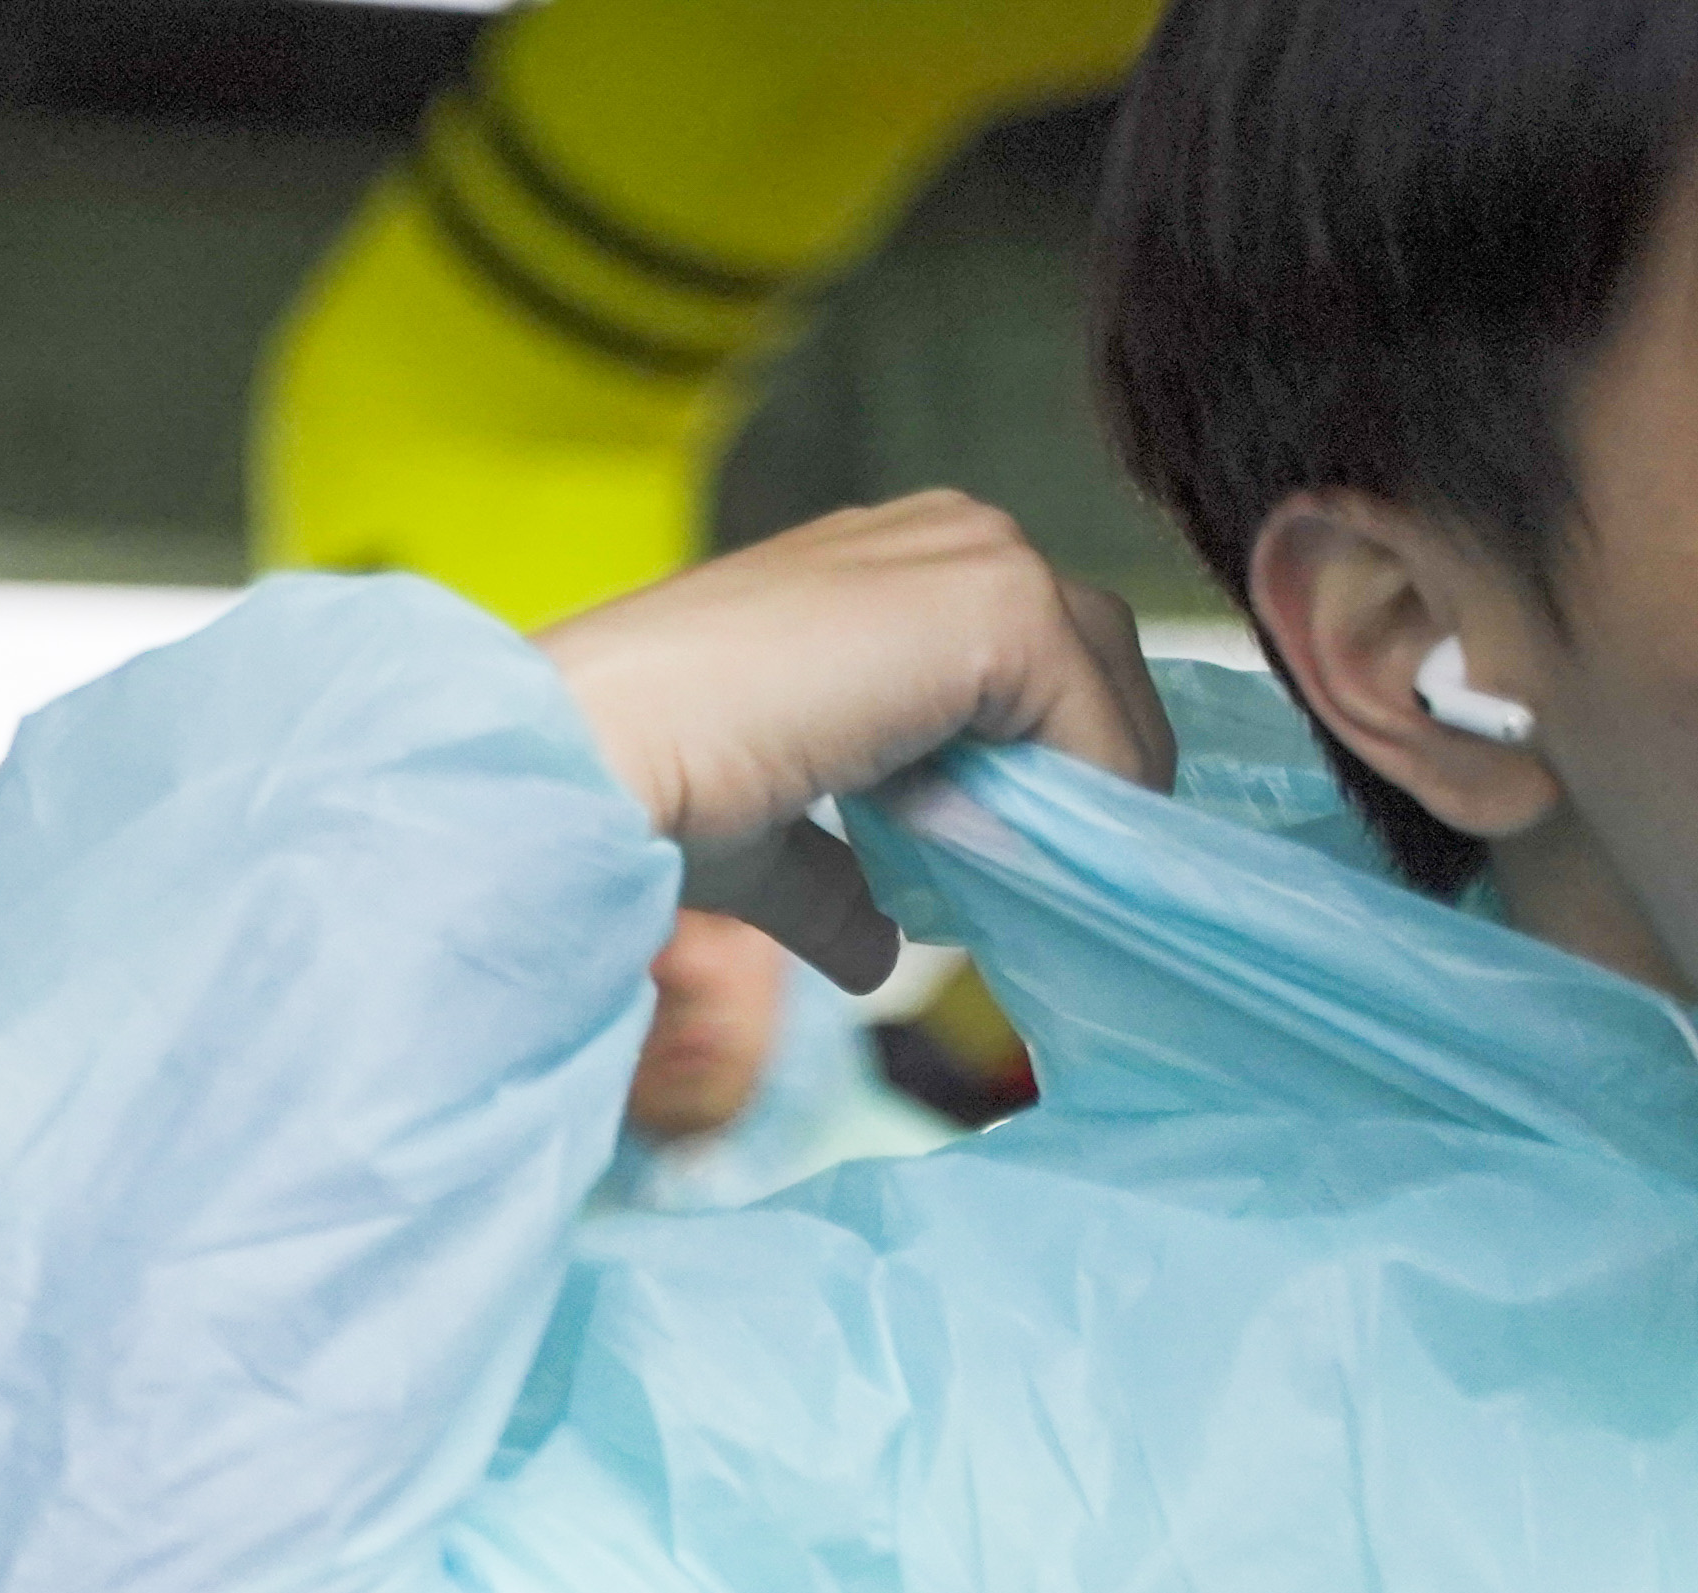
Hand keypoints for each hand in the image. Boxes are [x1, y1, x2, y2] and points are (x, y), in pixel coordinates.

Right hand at [538, 492, 1175, 992]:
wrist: (593, 756)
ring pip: (1104, 680)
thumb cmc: (639, 781)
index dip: (1032, 759)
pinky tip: (1015, 867)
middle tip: (1032, 877)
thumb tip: (875, 952)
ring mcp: (973, 557)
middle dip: (1078, 767)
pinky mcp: (997, 609)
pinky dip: (1084, 803)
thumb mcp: (761, 833)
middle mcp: (936, 535)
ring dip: (1084, 788)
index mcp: (878, 564)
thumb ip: (835, 876)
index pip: (1025, 650)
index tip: (996, 863)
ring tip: (1029, 881)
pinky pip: (1098, 722)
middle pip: (1089, 652)